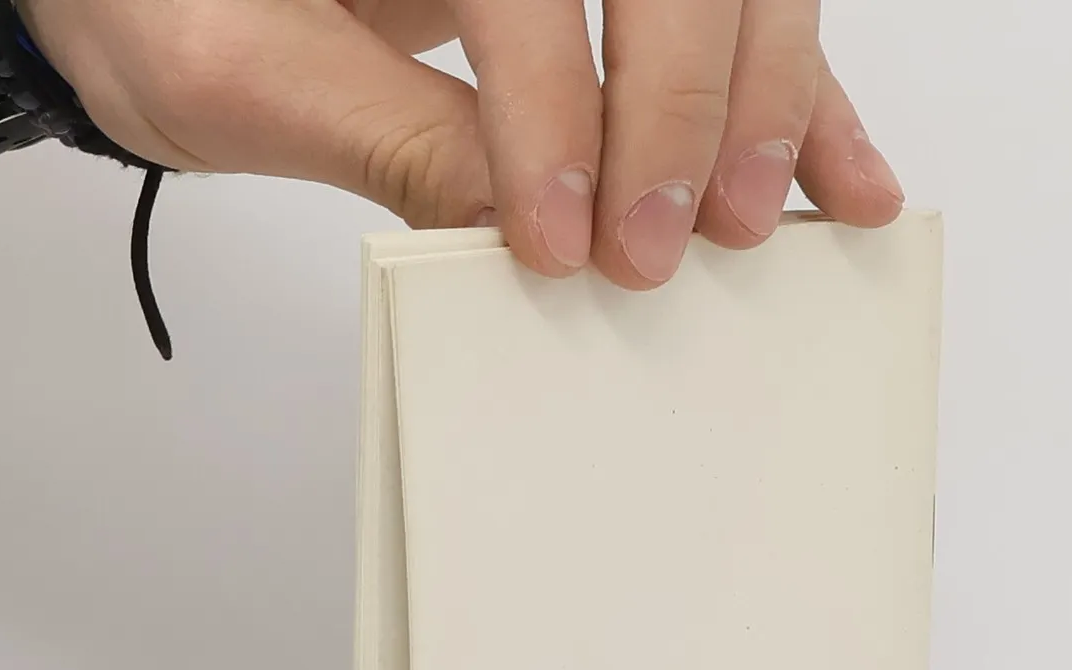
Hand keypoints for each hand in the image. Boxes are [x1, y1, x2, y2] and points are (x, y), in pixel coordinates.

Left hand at [15, 0, 904, 287]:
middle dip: (681, 100)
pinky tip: (836, 174)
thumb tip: (518, 226)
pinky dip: (791, 95)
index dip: (555, 101)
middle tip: (661, 245)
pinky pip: (722, 14)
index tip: (555, 233)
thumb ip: (382, 138)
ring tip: (761, 224)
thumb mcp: (234, 70)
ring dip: (763, 94)